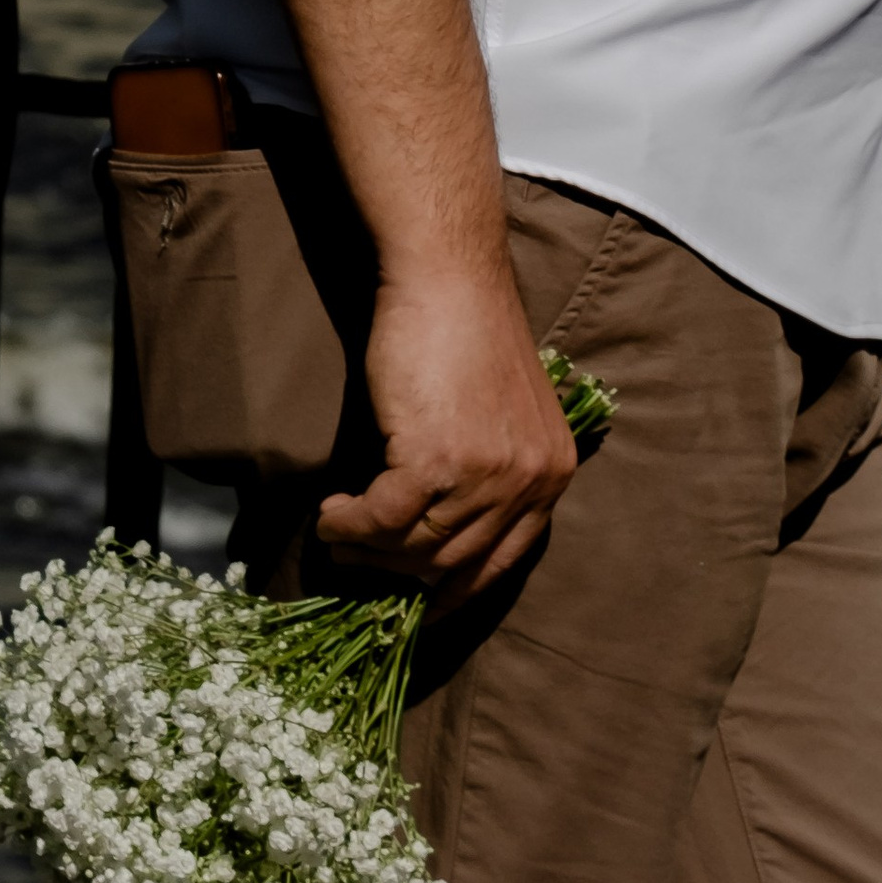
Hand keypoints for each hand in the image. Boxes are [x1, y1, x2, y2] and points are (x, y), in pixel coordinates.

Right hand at [316, 270, 578, 601]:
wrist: (448, 278)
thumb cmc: (465, 332)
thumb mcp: (502, 412)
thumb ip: (490, 468)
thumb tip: (437, 530)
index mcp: (551, 474)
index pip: (502, 562)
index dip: (453, 591)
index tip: (416, 604)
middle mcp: (528, 482)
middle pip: (451, 562)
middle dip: (396, 573)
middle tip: (355, 560)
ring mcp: (485, 475)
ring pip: (413, 547)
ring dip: (365, 549)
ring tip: (337, 534)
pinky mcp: (435, 459)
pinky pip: (382, 519)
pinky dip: (348, 524)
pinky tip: (330, 513)